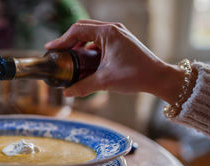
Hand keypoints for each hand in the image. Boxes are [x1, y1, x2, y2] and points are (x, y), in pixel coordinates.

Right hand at [45, 20, 185, 104]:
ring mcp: (118, 34)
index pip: (77, 30)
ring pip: (91, 34)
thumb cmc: (135, 75)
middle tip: (57, 52)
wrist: (158, 77)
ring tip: (69, 57)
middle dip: (68, 40)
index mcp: (107, 33)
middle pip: (82, 28)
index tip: (50, 49)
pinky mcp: (121, 41)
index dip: (61, 40)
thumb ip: (83, 87)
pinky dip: (89, 47)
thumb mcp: (105, 82)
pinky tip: (85, 60)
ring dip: (78, 43)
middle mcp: (112, 29)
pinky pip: (99, 40)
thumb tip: (67, 93)